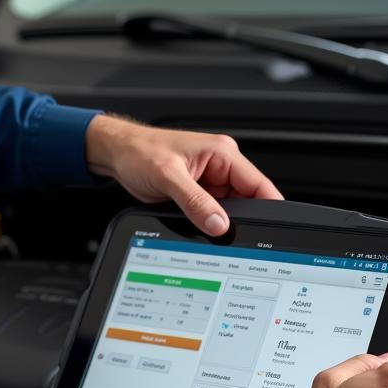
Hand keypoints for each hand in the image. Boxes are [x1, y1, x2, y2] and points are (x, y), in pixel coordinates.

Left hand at [84, 114, 280, 234]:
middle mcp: (220, 166)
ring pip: (229, 211)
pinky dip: (208, 222)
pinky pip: (212, 213)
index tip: (270, 228)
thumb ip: (195, 202)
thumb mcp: (168, 177)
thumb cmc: (139, 152)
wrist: (117, 154)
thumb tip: (219, 224)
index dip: (269, 207)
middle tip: (228, 235)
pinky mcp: (198, 193)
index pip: (258, 184)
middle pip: (247, 201)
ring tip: (204, 225)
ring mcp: (210, 181)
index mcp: (222, 153)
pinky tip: (198, 226)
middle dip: (240, 220)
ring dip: (221, 222)